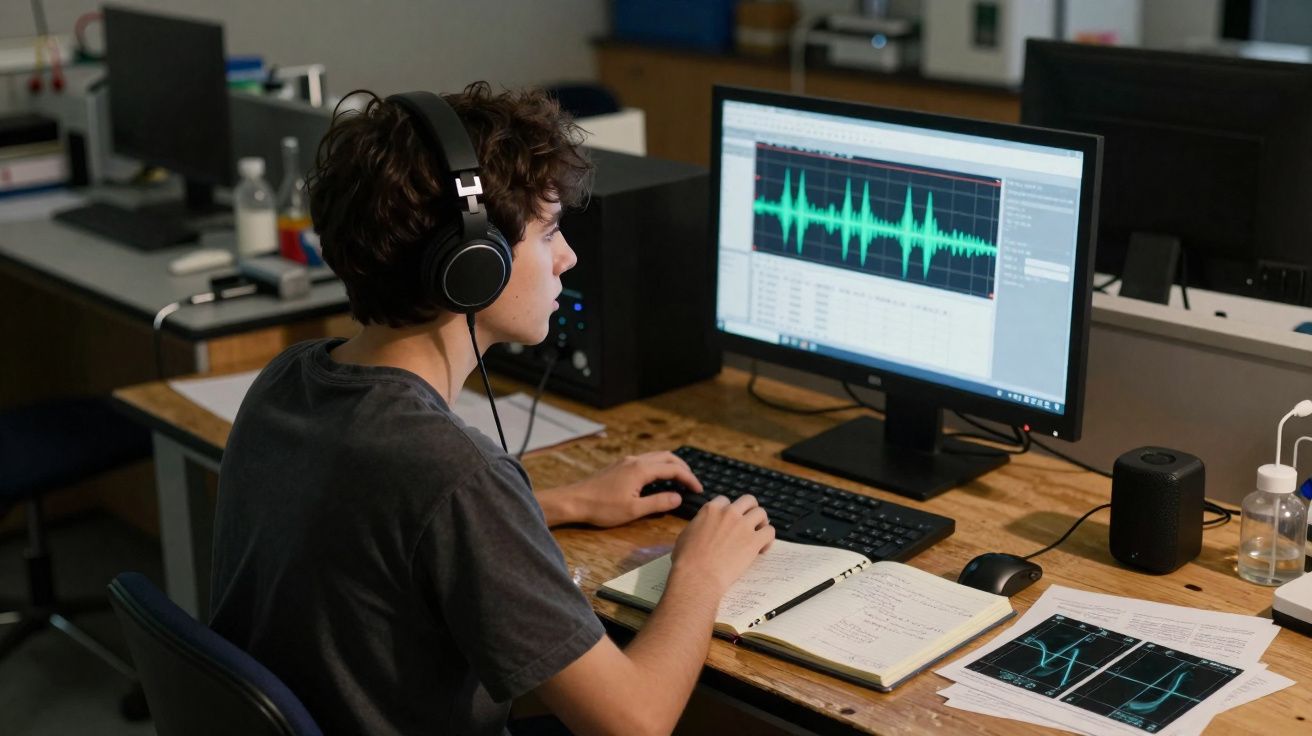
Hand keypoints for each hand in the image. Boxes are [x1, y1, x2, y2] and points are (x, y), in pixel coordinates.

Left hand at [540, 451, 702, 527]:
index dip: (689, 478)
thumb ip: (658, 503)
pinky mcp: (619, 466)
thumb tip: (678, 497)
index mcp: (641, 469)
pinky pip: (646, 460)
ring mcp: (626, 461)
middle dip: (683, 468)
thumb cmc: (602, 508)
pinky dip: (659, 466)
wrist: (574, 501)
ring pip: (656, 456)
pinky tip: (658, 478)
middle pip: (667, 457)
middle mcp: (635, 460)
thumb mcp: (633, 510)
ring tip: (680, 479)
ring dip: (671, 465)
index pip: (673, 469)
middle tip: (693, 483)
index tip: (699, 490)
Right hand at [670, 494, 773, 595]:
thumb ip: (698, 525)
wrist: (698, 576)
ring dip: (762, 523)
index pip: (725, 501)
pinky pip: (770, 532)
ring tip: (759, 534)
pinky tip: (762, 548)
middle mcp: (729, 513)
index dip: (730, 510)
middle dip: (750, 510)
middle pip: (748, 500)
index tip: (730, 520)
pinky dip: (768, 539)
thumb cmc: (686, 560)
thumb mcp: (686, 534)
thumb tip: (701, 527)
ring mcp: (743, 526)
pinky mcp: (753, 541)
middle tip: (751, 521)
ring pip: (761, 513)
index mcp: (711, 510)